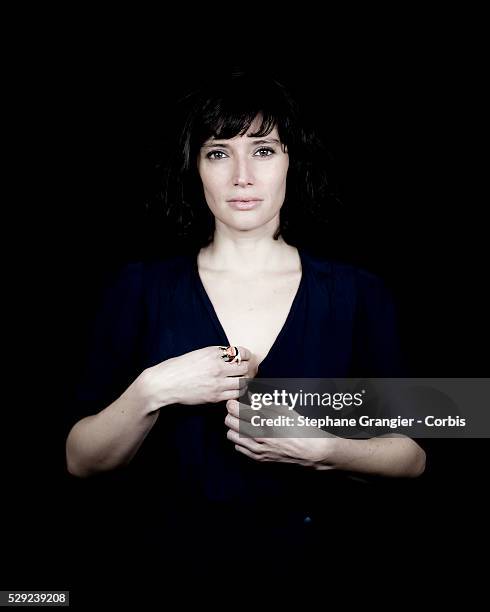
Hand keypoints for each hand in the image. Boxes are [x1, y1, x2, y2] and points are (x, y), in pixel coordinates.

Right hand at [138, 346, 256, 409]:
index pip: (241, 352)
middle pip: (245, 368)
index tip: (247, 359)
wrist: (164, 383)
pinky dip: (238, 393)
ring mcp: (217, 382)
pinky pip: (235, 395)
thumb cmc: (178, 368)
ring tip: (242, 383)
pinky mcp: (214, 396)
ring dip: (245, 382)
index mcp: (213, 352)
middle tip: (248, 372)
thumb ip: (215, 355)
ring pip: (243, 383)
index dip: (247, 356)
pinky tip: (234, 392)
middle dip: (249, 370)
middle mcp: (217, 366)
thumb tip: (232, 357)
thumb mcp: (198, 354)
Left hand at [224, 399, 337, 469]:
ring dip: (234, 427)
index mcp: (264, 420)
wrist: (310, 450)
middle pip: (229, 422)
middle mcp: (258, 435)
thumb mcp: (283, 409)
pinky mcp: (258, 458)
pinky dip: (240, 440)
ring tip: (242, 423)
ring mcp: (257, 448)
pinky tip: (248, 435)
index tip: (235, 401)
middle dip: (231, 414)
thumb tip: (249, 396)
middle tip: (238, 411)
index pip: (235, 409)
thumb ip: (263, 403)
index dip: (232, 403)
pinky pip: (238, 447)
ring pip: (231, 435)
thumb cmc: (299, 426)